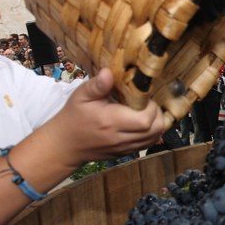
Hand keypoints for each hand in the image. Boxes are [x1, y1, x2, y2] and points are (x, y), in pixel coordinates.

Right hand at [40, 69, 167, 165]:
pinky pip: (147, 144)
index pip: (145, 119)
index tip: (145, 97)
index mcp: (111, 122)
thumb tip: (109, 72)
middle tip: (149, 103)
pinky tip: (144, 123)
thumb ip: (97, 85)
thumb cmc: (74, 116)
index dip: (152, 107)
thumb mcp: (81, 96)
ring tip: (147, 111)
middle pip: (155, 130)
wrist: (66, 144)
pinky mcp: (126, 153)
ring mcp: (125, 148)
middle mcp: (121, 138)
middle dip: (158, 114)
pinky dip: (152, 133)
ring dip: (157, 124)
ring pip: (154, 138)